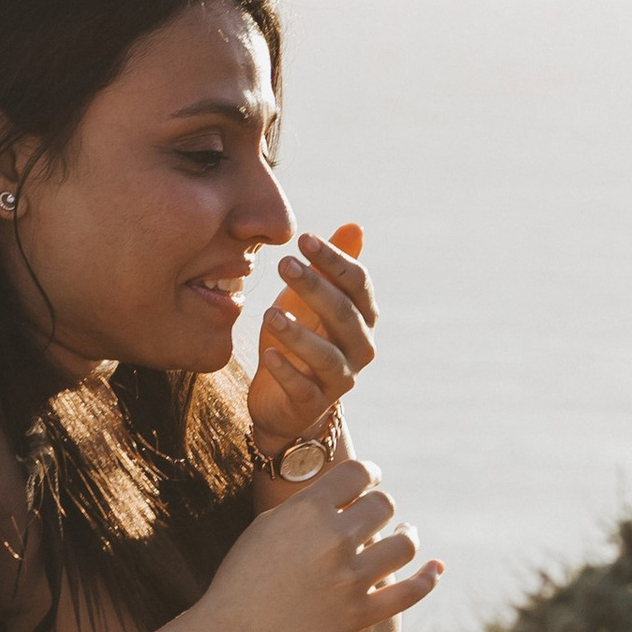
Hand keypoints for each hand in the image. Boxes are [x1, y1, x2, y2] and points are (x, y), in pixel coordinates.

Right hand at [197, 443, 439, 631]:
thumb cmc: (240, 582)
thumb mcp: (266, 529)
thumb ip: (304, 509)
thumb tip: (338, 492)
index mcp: (307, 511)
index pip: (358, 473)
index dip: (370, 474)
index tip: (371, 480)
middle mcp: (333, 540)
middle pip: (384, 505)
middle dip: (382, 508)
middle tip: (378, 515)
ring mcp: (349, 579)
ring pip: (403, 544)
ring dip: (408, 536)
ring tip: (404, 535)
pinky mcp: (360, 616)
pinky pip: (410, 592)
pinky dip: (428, 578)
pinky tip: (435, 568)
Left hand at [247, 225, 373, 458]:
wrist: (285, 399)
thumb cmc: (301, 338)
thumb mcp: (312, 299)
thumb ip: (331, 268)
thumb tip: (356, 226)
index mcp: (363, 317)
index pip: (357, 283)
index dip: (334, 260)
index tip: (304, 238)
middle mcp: (360, 348)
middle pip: (343, 314)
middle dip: (315, 287)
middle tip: (284, 263)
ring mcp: (340, 379)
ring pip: (325, 355)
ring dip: (298, 333)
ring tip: (269, 313)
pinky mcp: (313, 405)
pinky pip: (302, 388)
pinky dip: (286, 371)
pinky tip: (268, 355)